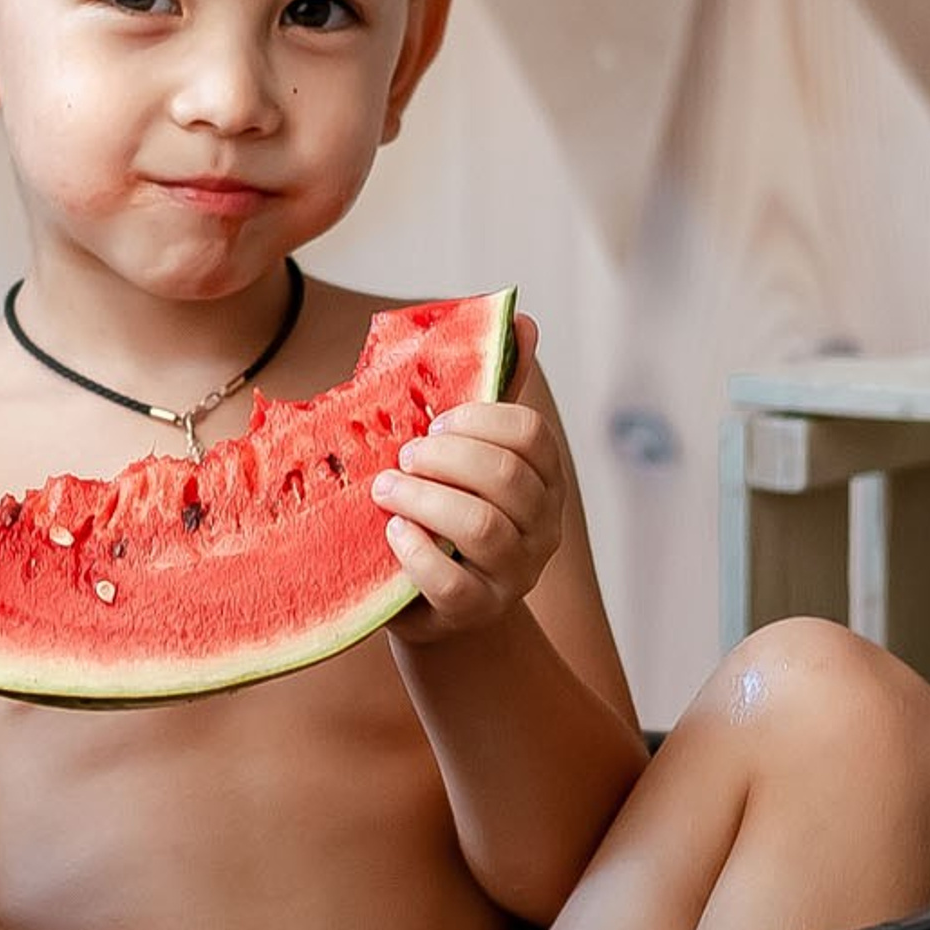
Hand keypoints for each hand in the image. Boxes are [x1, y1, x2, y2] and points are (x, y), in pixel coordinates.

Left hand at [373, 314, 563, 644]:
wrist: (433, 604)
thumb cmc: (446, 513)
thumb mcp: (467, 456)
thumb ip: (491, 392)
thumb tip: (521, 318)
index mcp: (543, 480)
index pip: (531, 436)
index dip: (481, 421)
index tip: (436, 421)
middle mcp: (541, 527)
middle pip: (506, 478)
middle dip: (446, 457)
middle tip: (404, 454)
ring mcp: (512, 574)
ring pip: (481, 528)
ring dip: (424, 498)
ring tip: (386, 487)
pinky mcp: (474, 612)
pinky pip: (450, 582)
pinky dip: (415, 551)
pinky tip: (391, 532)